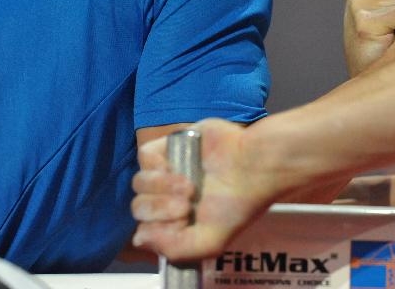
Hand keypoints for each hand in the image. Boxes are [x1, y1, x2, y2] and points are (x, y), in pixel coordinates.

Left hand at [131, 119, 274, 260]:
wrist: (254, 168)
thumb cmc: (239, 204)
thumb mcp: (210, 242)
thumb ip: (174, 249)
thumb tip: (140, 238)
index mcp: (178, 219)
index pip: (145, 228)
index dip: (157, 229)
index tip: (182, 223)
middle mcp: (170, 195)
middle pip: (139, 206)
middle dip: (160, 209)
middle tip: (187, 206)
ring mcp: (170, 169)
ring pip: (140, 183)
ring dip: (161, 189)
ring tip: (189, 188)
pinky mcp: (172, 145)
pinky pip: (145, 156)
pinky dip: (156, 166)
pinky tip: (176, 170)